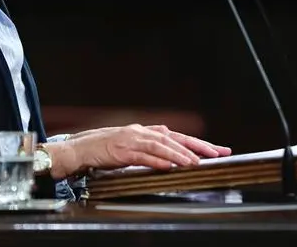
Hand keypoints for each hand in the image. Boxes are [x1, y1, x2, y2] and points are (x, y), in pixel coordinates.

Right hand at [45, 125, 230, 178]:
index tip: (217, 150)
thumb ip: (150, 150)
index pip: (177, 136)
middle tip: (217, 153)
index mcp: (146, 131)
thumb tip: (171, 159)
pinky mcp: (121, 151)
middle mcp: (142, 132)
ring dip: (179, 155)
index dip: (198, 143)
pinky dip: (157, 160)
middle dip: (198, 146)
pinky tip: (169, 166)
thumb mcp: (131, 147)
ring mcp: (132, 140)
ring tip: (195, 162)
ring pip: (161, 146)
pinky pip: (143, 156)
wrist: (79, 148)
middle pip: (175, 138)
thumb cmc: (105, 149)